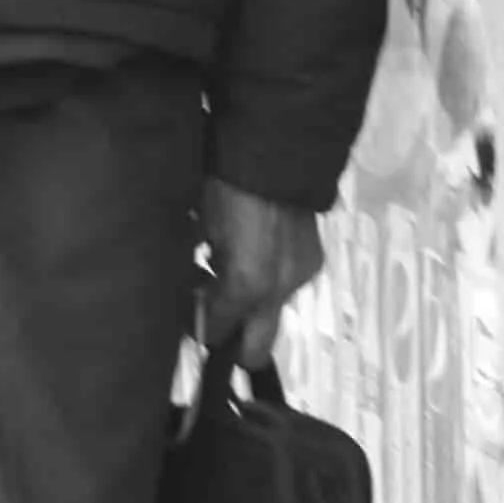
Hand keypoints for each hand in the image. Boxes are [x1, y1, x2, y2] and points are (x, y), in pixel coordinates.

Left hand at [199, 176, 323, 369]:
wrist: (277, 152)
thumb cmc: (226, 186)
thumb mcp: (202, 228)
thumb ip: (199, 269)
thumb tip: (197, 292)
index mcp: (246, 283)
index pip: (218, 331)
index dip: (201, 330)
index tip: (191, 324)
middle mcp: (278, 290)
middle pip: (256, 350)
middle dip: (234, 347)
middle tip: (213, 326)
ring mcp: (299, 276)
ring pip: (270, 313)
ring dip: (248, 306)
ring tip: (222, 273)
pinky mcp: (312, 260)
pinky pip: (284, 285)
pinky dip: (265, 280)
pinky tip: (249, 254)